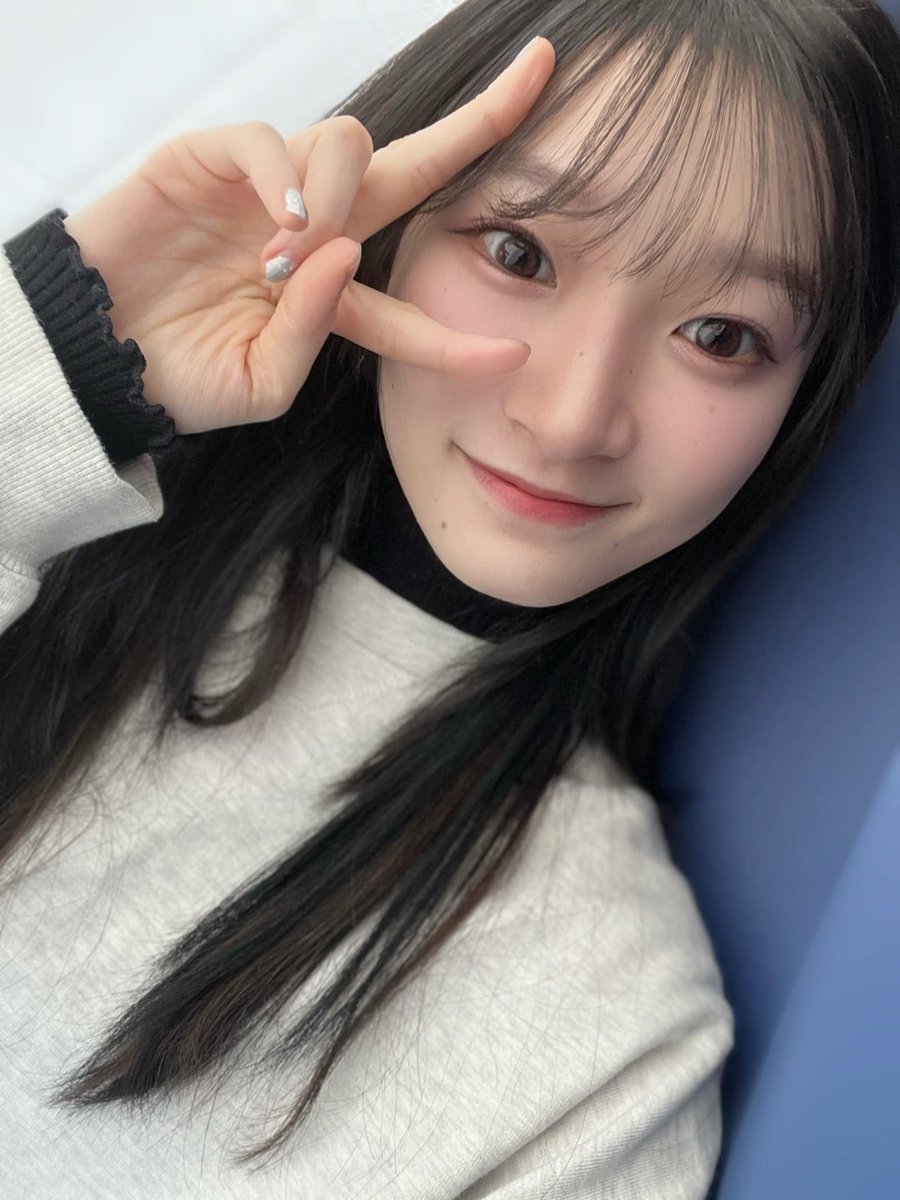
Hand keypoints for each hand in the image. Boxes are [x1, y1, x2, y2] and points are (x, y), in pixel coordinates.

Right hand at [62, 37, 555, 434]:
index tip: (515, 355)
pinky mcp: (212, 157)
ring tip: (283, 261)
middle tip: (540, 71)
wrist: (99, 357)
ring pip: (346, 144)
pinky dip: (282, 175)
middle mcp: (314, 229)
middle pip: (412, 165)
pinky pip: (268, 140)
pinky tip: (278, 222)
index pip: (408, 312)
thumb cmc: (180, 376)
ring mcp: (268, 189)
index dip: (458, 338)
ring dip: (336, 198)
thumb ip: (313, 332)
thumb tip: (347, 249)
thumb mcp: (260, 384)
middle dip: (481, 120)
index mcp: (329, 296)